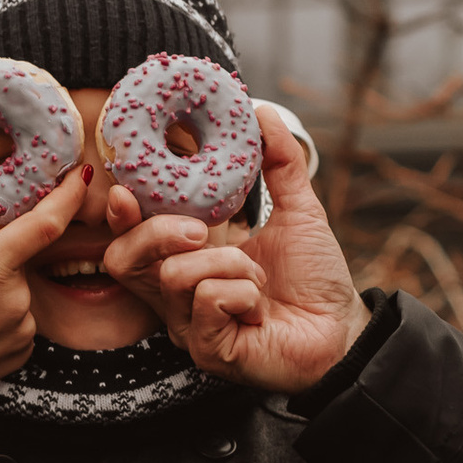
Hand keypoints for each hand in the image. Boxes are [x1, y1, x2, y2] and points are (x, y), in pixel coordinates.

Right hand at [101, 108, 369, 391]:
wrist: (344, 328)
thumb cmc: (315, 278)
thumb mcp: (297, 210)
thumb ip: (279, 161)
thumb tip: (261, 111)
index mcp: (189, 258)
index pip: (129, 236)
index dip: (118, 214)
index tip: (126, 191)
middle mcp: (178, 294)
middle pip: (123, 258)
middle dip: (157, 232)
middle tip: (200, 229)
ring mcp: (188, 325)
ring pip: (174, 275)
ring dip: (229, 264)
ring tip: (258, 277)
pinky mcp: (207, 351)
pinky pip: (207, 302)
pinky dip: (243, 293)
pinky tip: (260, 306)